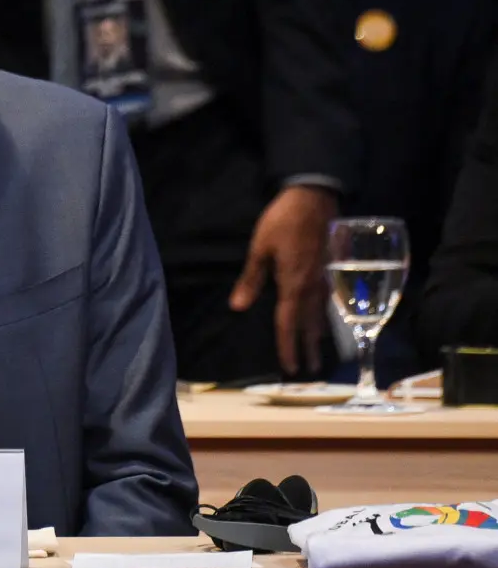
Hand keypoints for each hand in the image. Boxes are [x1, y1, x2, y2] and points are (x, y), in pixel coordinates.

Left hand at [229, 185, 337, 374]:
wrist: (314, 197)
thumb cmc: (282, 221)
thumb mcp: (260, 248)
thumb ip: (251, 279)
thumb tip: (238, 306)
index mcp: (293, 284)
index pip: (288, 323)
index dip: (287, 346)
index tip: (289, 368)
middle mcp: (312, 286)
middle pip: (309, 324)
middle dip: (307, 348)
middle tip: (309, 370)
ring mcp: (324, 277)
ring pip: (321, 313)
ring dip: (319, 335)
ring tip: (318, 353)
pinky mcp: (330, 268)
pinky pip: (327, 300)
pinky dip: (325, 316)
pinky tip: (325, 319)